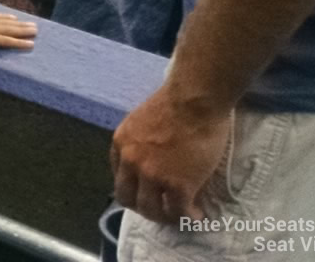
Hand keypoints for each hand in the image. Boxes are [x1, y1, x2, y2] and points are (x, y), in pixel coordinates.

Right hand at [0, 6, 37, 51]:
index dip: (3, 17)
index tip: (13, 17)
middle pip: (3, 22)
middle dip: (18, 24)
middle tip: (32, 25)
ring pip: (8, 30)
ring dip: (23, 30)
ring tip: (35, 31)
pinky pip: (6, 41)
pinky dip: (19, 42)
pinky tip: (30, 44)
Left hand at [111, 86, 230, 225]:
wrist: (195, 99)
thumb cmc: (176, 103)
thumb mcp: (140, 121)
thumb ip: (140, 142)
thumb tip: (151, 158)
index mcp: (120, 143)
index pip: (119, 176)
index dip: (134, 188)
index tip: (147, 192)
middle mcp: (131, 162)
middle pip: (127, 198)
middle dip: (143, 207)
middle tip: (160, 209)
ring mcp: (152, 175)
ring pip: (150, 210)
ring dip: (164, 216)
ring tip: (178, 214)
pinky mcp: (177, 184)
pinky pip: (178, 211)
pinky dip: (187, 216)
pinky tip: (195, 215)